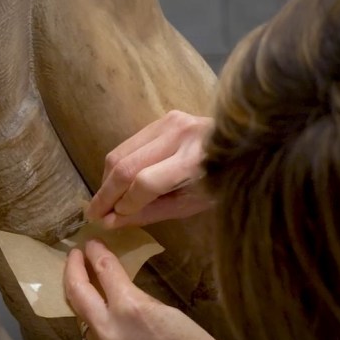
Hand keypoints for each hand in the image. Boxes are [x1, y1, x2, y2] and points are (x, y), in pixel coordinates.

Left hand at [63, 242, 271, 339]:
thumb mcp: (167, 312)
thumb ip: (134, 300)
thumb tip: (115, 290)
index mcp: (130, 308)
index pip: (104, 271)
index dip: (95, 253)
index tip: (91, 244)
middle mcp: (108, 330)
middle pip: (76, 291)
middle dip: (73, 269)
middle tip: (75, 256)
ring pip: (83, 319)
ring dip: (85, 302)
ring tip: (87, 287)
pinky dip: (99, 330)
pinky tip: (108, 325)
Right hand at [87, 110, 213, 228]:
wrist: (245, 146)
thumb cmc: (221, 182)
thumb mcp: (190, 205)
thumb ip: (149, 212)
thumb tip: (111, 220)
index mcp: (194, 161)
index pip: (145, 182)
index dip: (125, 204)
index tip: (111, 220)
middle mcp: (179, 135)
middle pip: (126, 166)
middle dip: (105, 194)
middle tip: (93, 214)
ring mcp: (169, 122)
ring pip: (119, 153)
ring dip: (106, 180)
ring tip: (104, 201)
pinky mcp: (162, 118)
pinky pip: (128, 145)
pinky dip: (117, 166)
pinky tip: (117, 183)